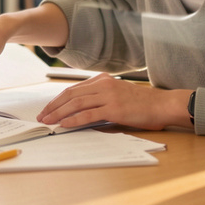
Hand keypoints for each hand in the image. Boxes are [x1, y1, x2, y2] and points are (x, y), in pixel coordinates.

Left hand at [36, 74, 189, 130]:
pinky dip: (74, 120)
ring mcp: (108, 96)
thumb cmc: (142, 104)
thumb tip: (79, 112)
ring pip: (76, 103)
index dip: (57, 100)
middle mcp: (103, 85)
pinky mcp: (114, 108)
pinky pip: (88, 114)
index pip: (73, 89)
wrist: (162, 105)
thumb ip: (100, 99)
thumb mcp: (117, 95)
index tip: (47, 109)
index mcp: (102, 80)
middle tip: (41, 117)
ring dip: (59, 113)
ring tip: (48, 122)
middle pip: (70, 94)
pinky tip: (64, 125)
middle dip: (53, 106)